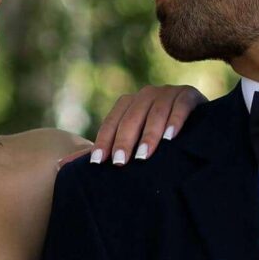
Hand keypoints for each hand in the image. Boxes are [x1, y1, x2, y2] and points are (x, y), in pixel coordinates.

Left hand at [65, 84, 206, 166]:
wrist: (198, 125)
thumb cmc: (156, 139)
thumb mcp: (130, 144)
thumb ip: (102, 152)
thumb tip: (60, 166)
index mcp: (128, 104)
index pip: (112, 121)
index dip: (104, 141)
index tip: (98, 163)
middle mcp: (146, 94)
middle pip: (131, 116)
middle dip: (125, 140)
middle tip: (121, 163)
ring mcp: (169, 92)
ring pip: (155, 111)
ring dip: (149, 134)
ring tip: (145, 156)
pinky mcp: (190, 95)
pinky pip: (181, 106)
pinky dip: (176, 121)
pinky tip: (172, 138)